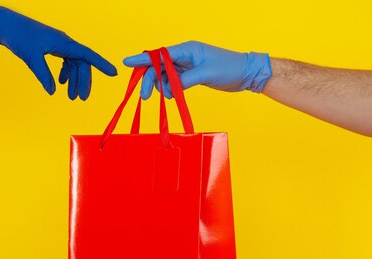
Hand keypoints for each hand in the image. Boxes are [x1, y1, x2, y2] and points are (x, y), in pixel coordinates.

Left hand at [0, 6, 116, 99]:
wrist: (6, 25)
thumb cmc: (20, 37)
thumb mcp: (32, 58)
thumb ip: (44, 76)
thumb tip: (53, 91)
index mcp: (64, 43)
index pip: (88, 55)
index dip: (102, 64)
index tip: (114, 73)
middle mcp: (64, 43)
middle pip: (81, 64)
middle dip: (83, 82)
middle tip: (81, 99)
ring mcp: (59, 44)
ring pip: (73, 64)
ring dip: (74, 80)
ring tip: (71, 96)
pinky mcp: (52, 47)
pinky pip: (65, 61)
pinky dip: (65, 73)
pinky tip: (61, 83)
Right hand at [122, 41, 270, 98]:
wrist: (245, 74)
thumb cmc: (229, 68)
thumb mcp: (206, 74)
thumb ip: (185, 80)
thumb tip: (170, 88)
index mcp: (187, 49)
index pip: (159, 54)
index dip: (142, 59)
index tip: (127, 63)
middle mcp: (184, 55)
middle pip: (158, 66)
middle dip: (150, 80)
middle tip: (145, 96)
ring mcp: (186, 66)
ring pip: (164, 75)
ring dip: (162, 87)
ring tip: (169, 96)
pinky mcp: (189, 75)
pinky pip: (173, 81)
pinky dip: (170, 89)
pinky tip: (173, 95)